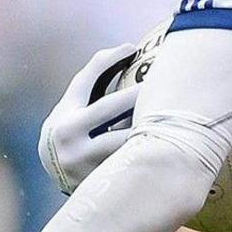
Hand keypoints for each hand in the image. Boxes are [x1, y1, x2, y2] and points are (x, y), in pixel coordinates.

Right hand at [37, 35, 155, 191]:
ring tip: (172, 112)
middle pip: (113, 108)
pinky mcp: (101, 182)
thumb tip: (129, 48)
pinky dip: (149, 148)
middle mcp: (71, 141)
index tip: (134, 48)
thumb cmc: (72, 128)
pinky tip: (168, 139)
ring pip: (127, 139)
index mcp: (65, 118)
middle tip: (166, 80)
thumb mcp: (74, 104)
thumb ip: (95, 78)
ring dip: (148, 125)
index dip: (111, 61)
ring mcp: (85, 165)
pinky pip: (131, 160)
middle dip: (140, 94)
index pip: (88, 81)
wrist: (58, 174)